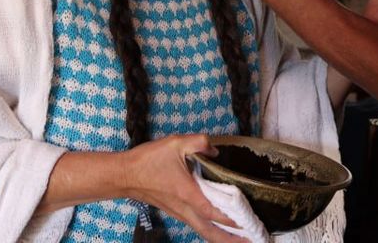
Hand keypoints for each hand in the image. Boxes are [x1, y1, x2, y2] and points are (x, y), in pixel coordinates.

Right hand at [121, 134, 242, 242]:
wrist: (125, 175)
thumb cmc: (148, 161)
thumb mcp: (176, 143)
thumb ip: (199, 143)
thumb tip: (216, 150)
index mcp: (188, 194)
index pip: (214, 212)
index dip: (233, 218)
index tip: (250, 222)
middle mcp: (186, 209)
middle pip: (211, 232)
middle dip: (232, 240)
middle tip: (252, 241)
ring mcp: (180, 213)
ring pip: (205, 231)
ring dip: (223, 238)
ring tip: (242, 240)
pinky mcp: (177, 212)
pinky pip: (198, 226)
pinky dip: (212, 231)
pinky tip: (221, 229)